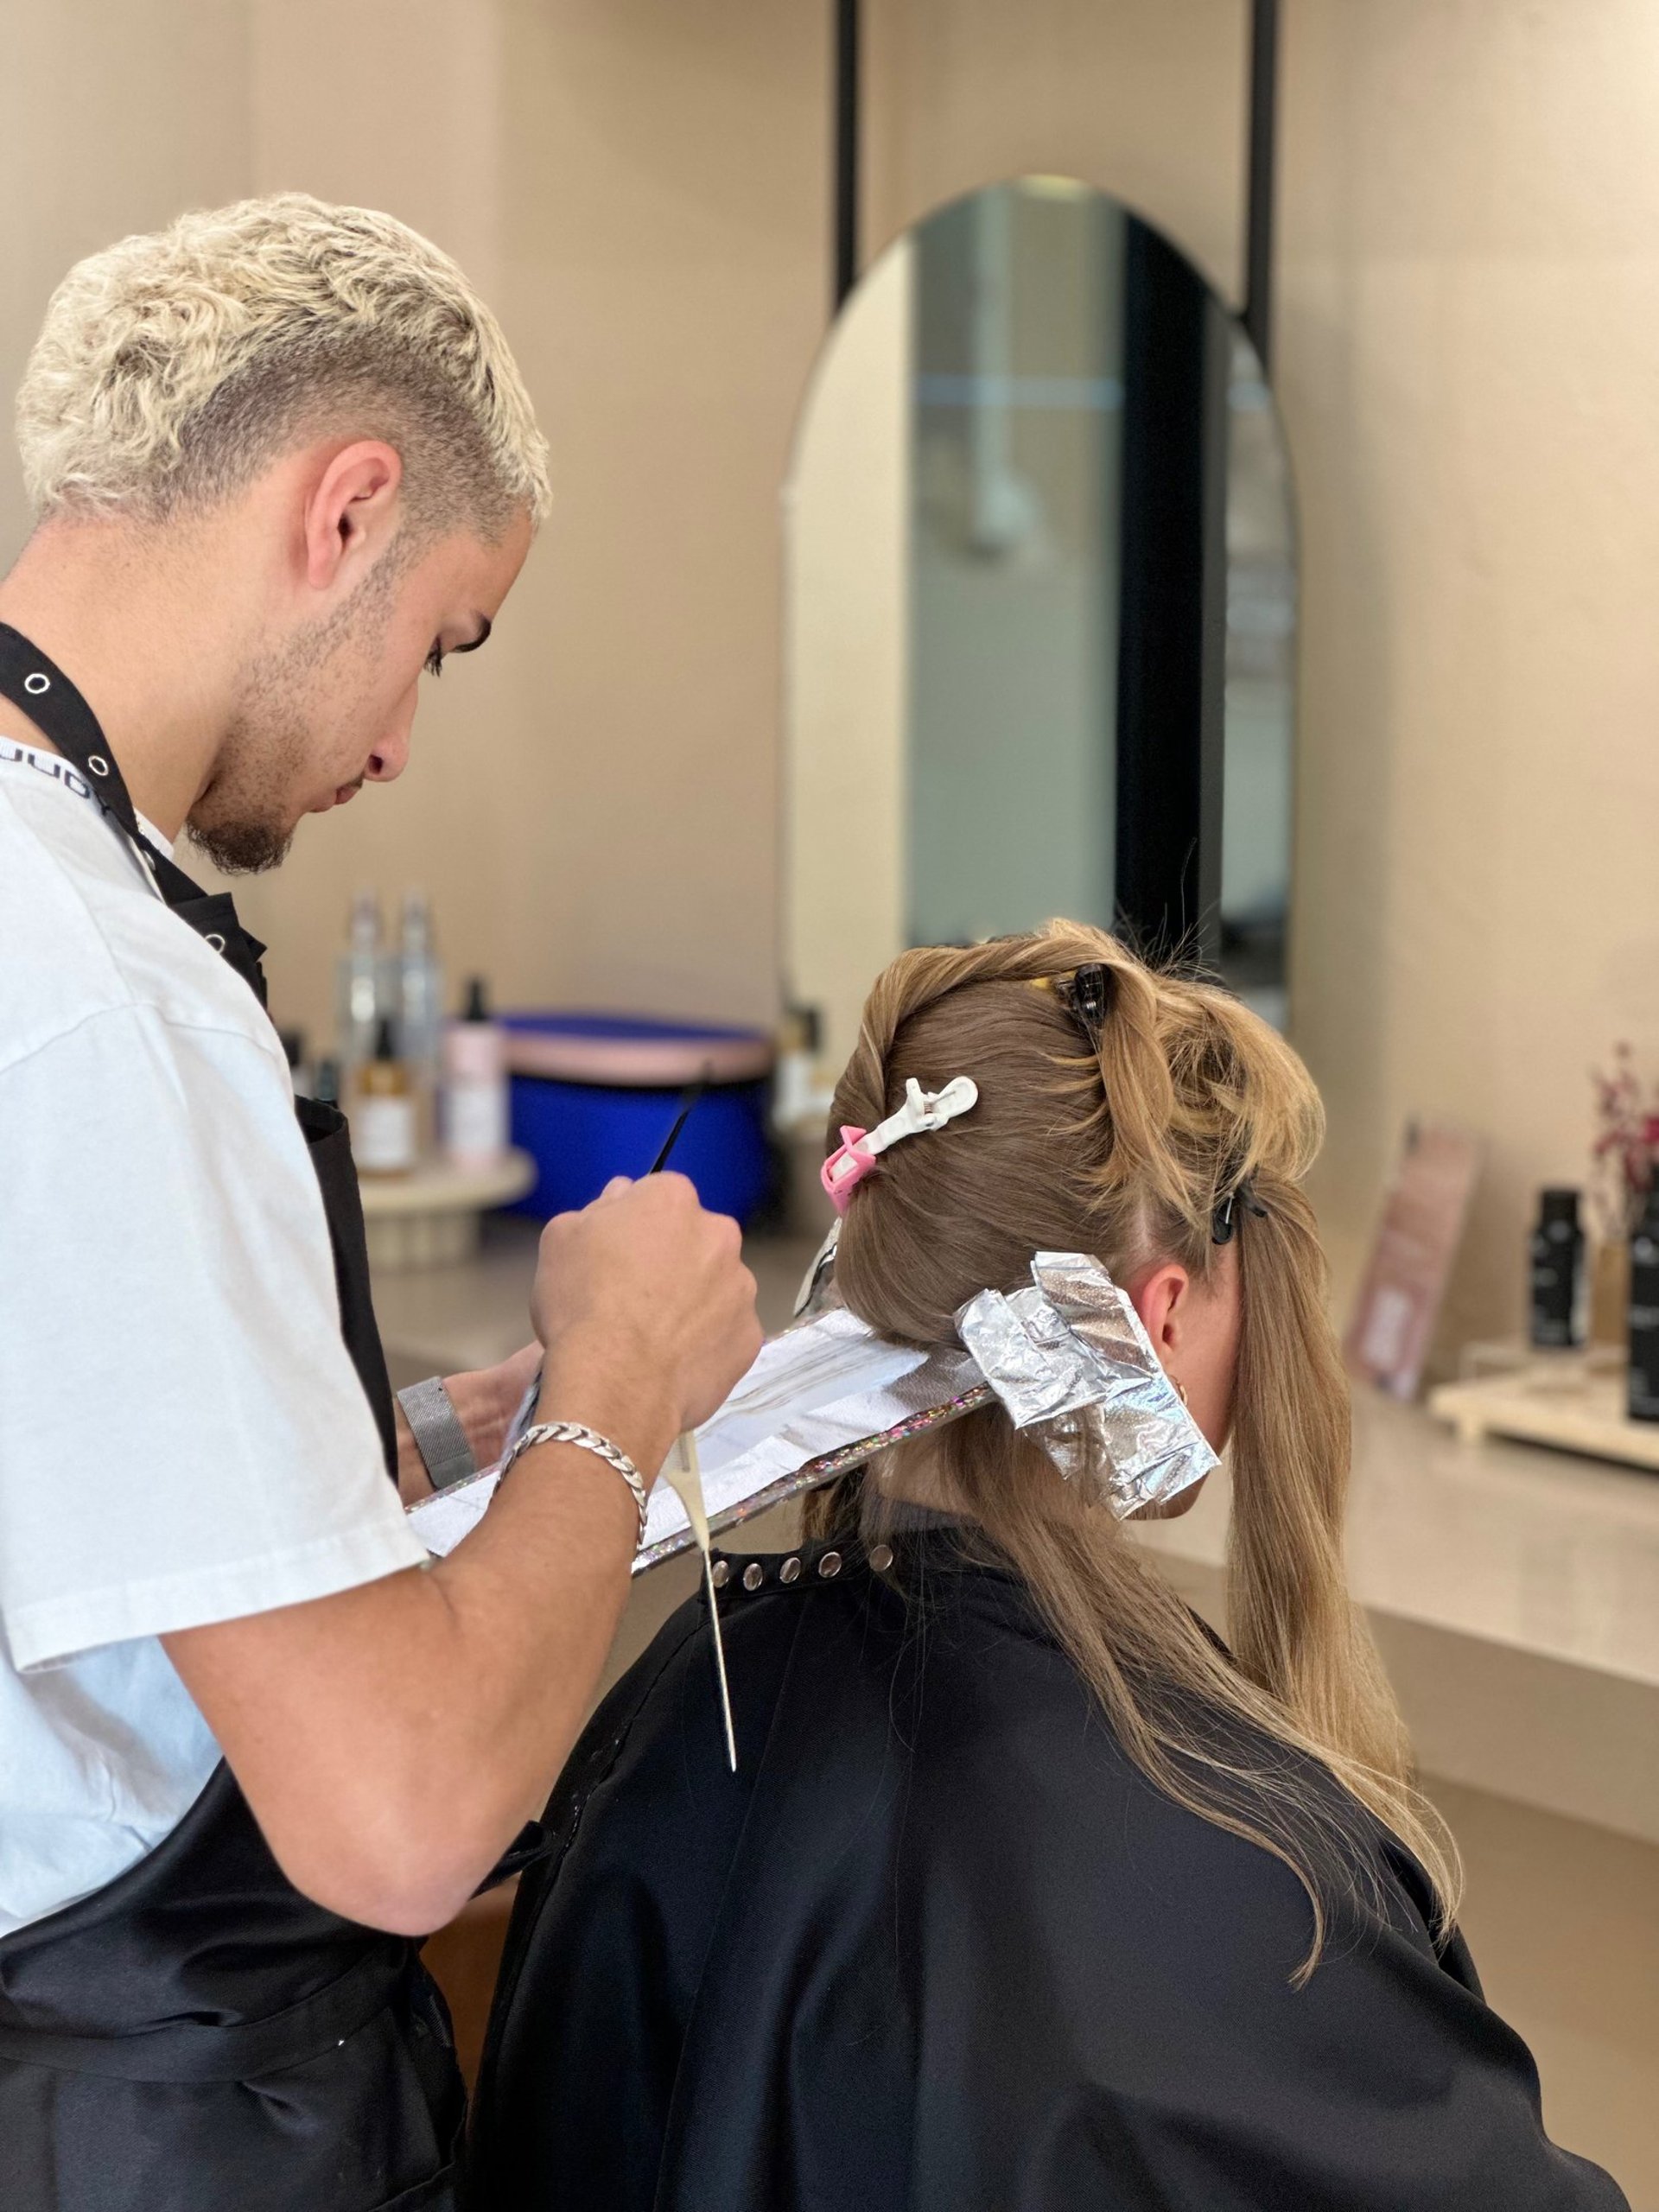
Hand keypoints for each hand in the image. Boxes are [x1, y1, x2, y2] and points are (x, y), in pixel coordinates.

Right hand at [530, 1174, 761, 1470]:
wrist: (615, 1383)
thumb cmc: (581, 1303)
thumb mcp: (561, 1239)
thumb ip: (598, 1208)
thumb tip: (621, 1196)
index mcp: (673, 1200)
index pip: (659, 1198)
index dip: (635, 1227)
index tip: (617, 1256)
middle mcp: (719, 1234)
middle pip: (695, 1240)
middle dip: (672, 1260)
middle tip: (635, 1297)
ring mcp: (742, 1288)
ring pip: (716, 1286)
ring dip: (694, 1301)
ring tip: (654, 1336)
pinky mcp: (750, 1336)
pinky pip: (727, 1332)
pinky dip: (706, 1342)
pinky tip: (674, 1361)